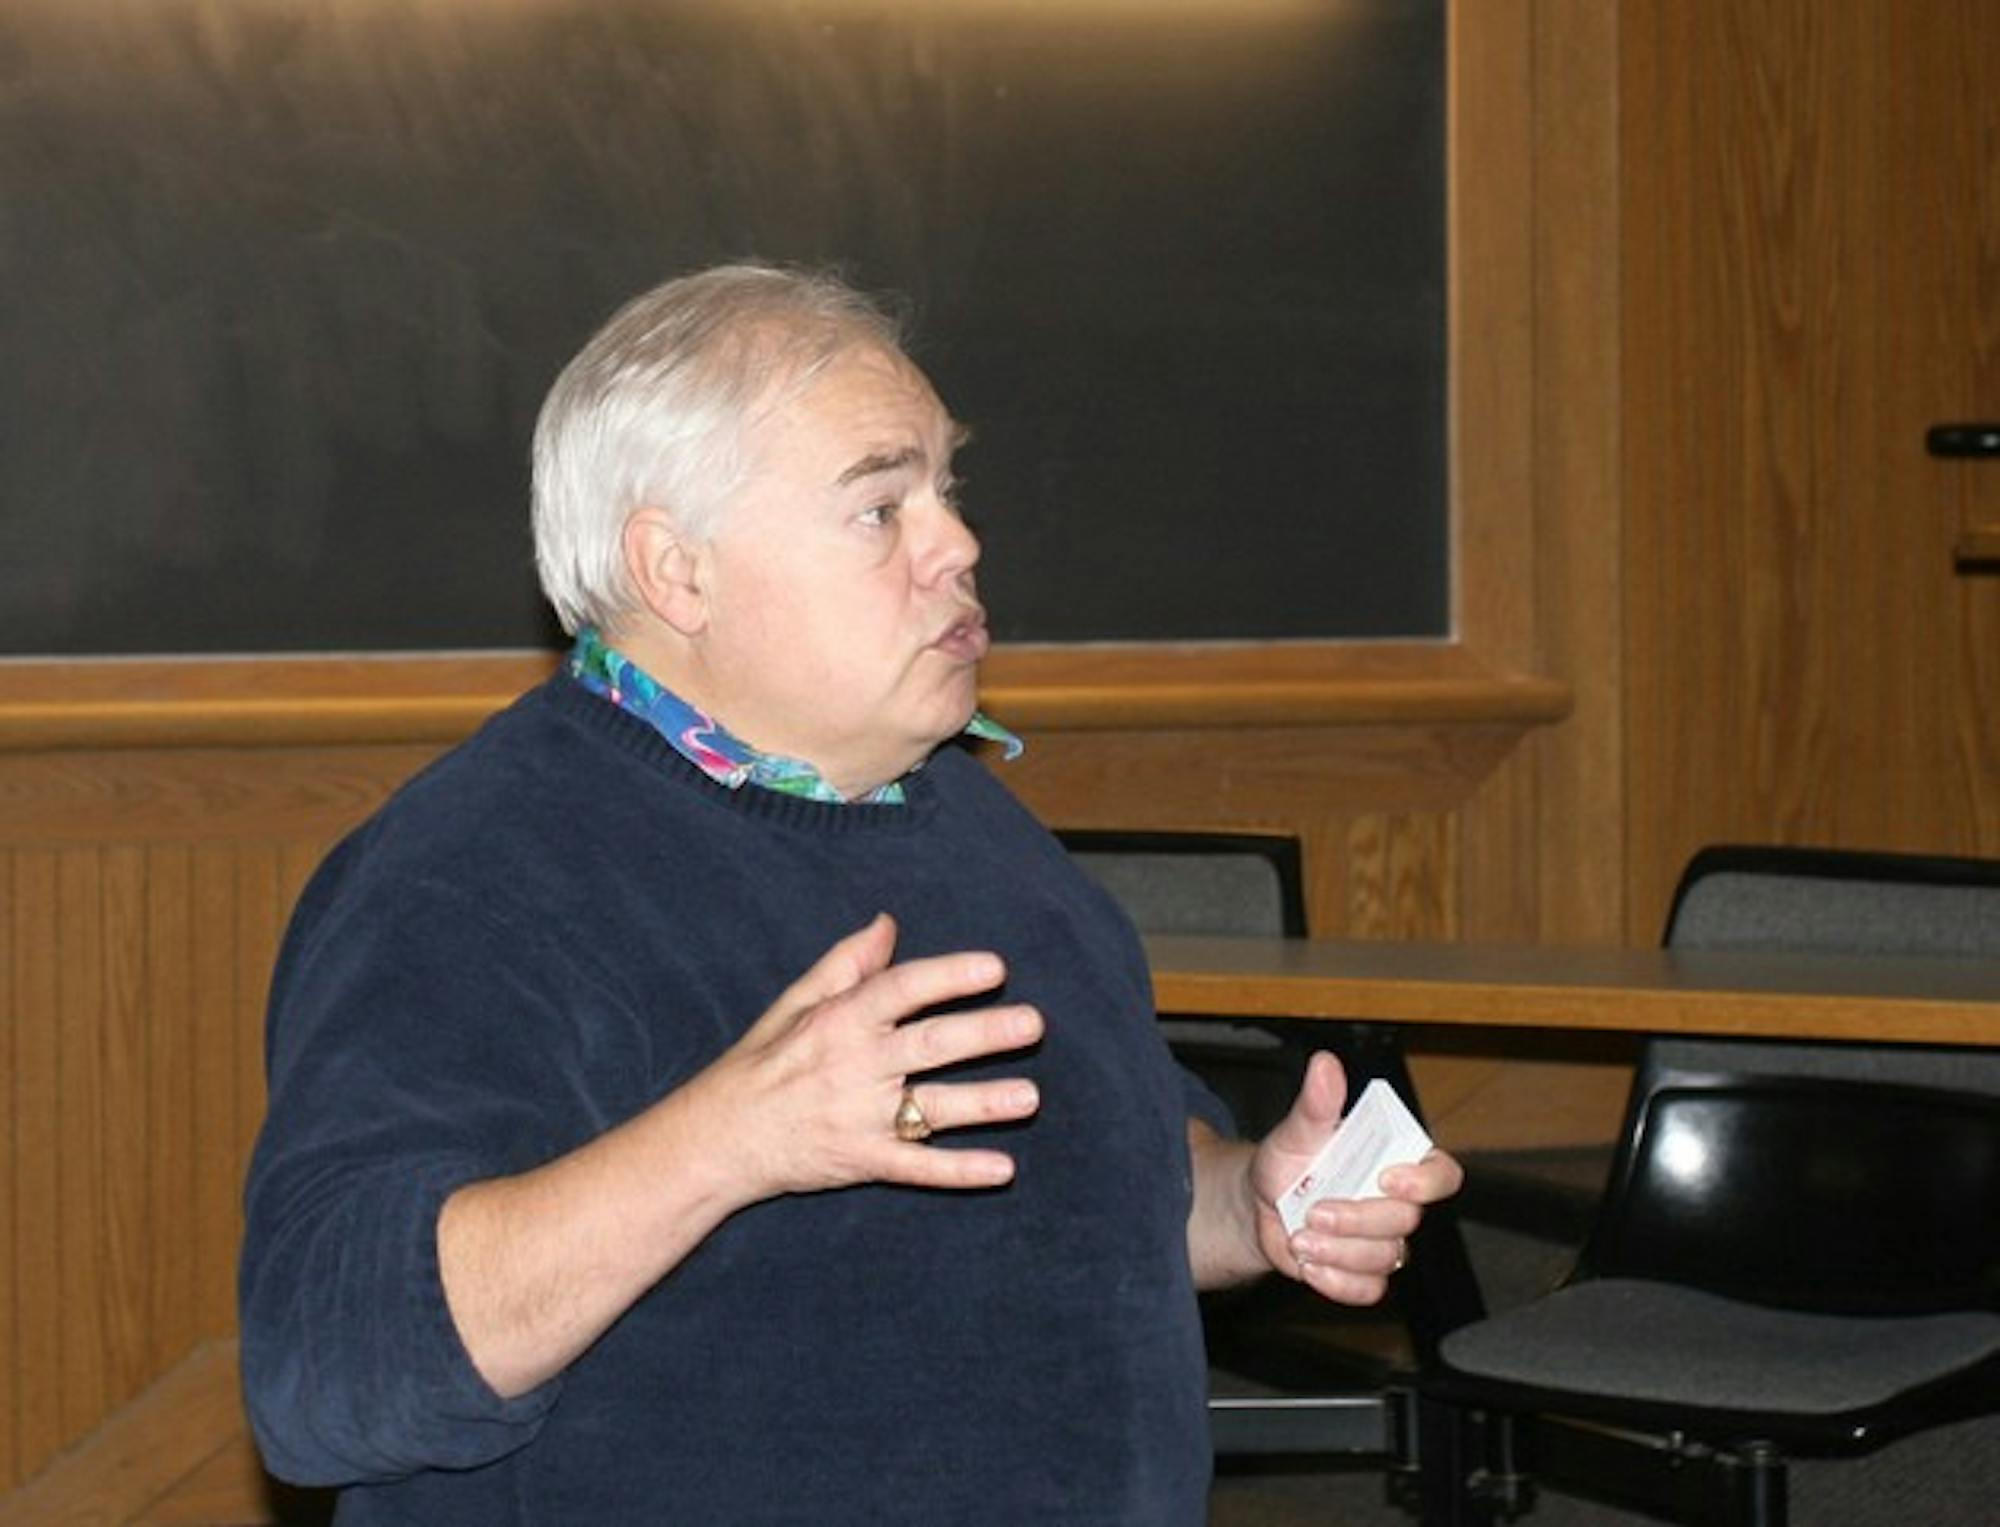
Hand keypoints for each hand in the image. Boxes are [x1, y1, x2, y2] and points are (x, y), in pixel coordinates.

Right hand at [692, 912, 1043, 1202]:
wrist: (718, 1139)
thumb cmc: (760, 1062)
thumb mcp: (794, 1003)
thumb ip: (846, 964)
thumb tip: (887, 924)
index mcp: (840, 1020)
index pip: (902, 990)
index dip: (948, 976)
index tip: (994, 968)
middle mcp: (855, 1066)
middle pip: (931, 1044)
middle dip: (985, 1033)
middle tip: (1033, 1024)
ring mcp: (860, 1117)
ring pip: (933, 1107)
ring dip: (984, 1102)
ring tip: (1030, 1095)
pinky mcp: (862, 1161)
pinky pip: (918, 1167)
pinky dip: (960, 1171)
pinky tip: (1003, 1169)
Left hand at [1249, 1052, 1463, 1305]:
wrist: (1259, 1206)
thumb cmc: (1289, 1161)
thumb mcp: (1297, 1131)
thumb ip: (1316, 1103)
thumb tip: (1325, 1064)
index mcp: (1395, 1160)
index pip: (1442, 1173)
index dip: (1425, 1182)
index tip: (1385, 1178)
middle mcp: (1398, 1202)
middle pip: (1406, 1220)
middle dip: (1357, 1219)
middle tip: (1314, 1212)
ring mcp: (1384, 1241)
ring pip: (1386, 1257)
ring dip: (1338, 1251)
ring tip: (1300, 1237)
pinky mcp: (1364, 1273)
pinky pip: (1369, 1289)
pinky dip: (1336, 1281)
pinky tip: (1309, 1264)